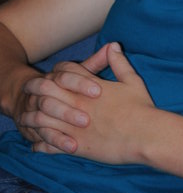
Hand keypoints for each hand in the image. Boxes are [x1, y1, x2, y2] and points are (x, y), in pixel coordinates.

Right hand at [18, 44, 109, 150]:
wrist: (31, 100)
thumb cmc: (68, 88)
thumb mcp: (81, 75)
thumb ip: (95, 63)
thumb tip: (114, 45)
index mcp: (55, 74)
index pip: (65, 73)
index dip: (80, 82)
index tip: (99, 91)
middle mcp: (41, 89)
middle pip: (49, 93)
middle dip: (67, 106)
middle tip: (88, 119)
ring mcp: (33, 108)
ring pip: (41, 115)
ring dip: (59, 124)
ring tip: (80, 134)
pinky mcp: (31, 127)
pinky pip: (38, 134)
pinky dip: (53, 140)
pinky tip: (71, 147)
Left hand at [24, 43, 154, 162]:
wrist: (145, 135)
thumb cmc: (141, 107)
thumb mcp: (132, 80)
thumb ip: (119, 63)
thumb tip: (113, 45)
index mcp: (90, 87)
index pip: (65, 72)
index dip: (57, 71)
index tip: (52, 75)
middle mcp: (78, 104)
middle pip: (48, 91)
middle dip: (37, 89)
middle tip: (30, 91)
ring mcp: (75, 126)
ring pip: (44, 119)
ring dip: (33, 118)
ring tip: (26, 120)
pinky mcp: (77, 146)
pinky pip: (51, 146)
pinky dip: (41, 145)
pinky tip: (36, 146)